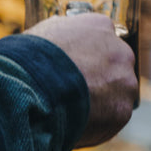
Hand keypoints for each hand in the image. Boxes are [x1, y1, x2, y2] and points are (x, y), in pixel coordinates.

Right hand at [25, 12, 136, 146]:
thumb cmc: (25, 61)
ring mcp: (124, 81)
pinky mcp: (122, 110)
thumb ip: (61, 38)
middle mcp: (120, 50)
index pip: (102, 39)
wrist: (28, 90)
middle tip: (75, 93)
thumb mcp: (41, 36)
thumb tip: (59, 43)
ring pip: (117, 94)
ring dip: (100, 102)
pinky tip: (75, 124)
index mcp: (99, 26)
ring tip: (72, 112)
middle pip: (115, 67)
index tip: (75, 69)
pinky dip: (97, 124)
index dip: (87, 56)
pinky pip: (112, 119)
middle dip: (98, 79)